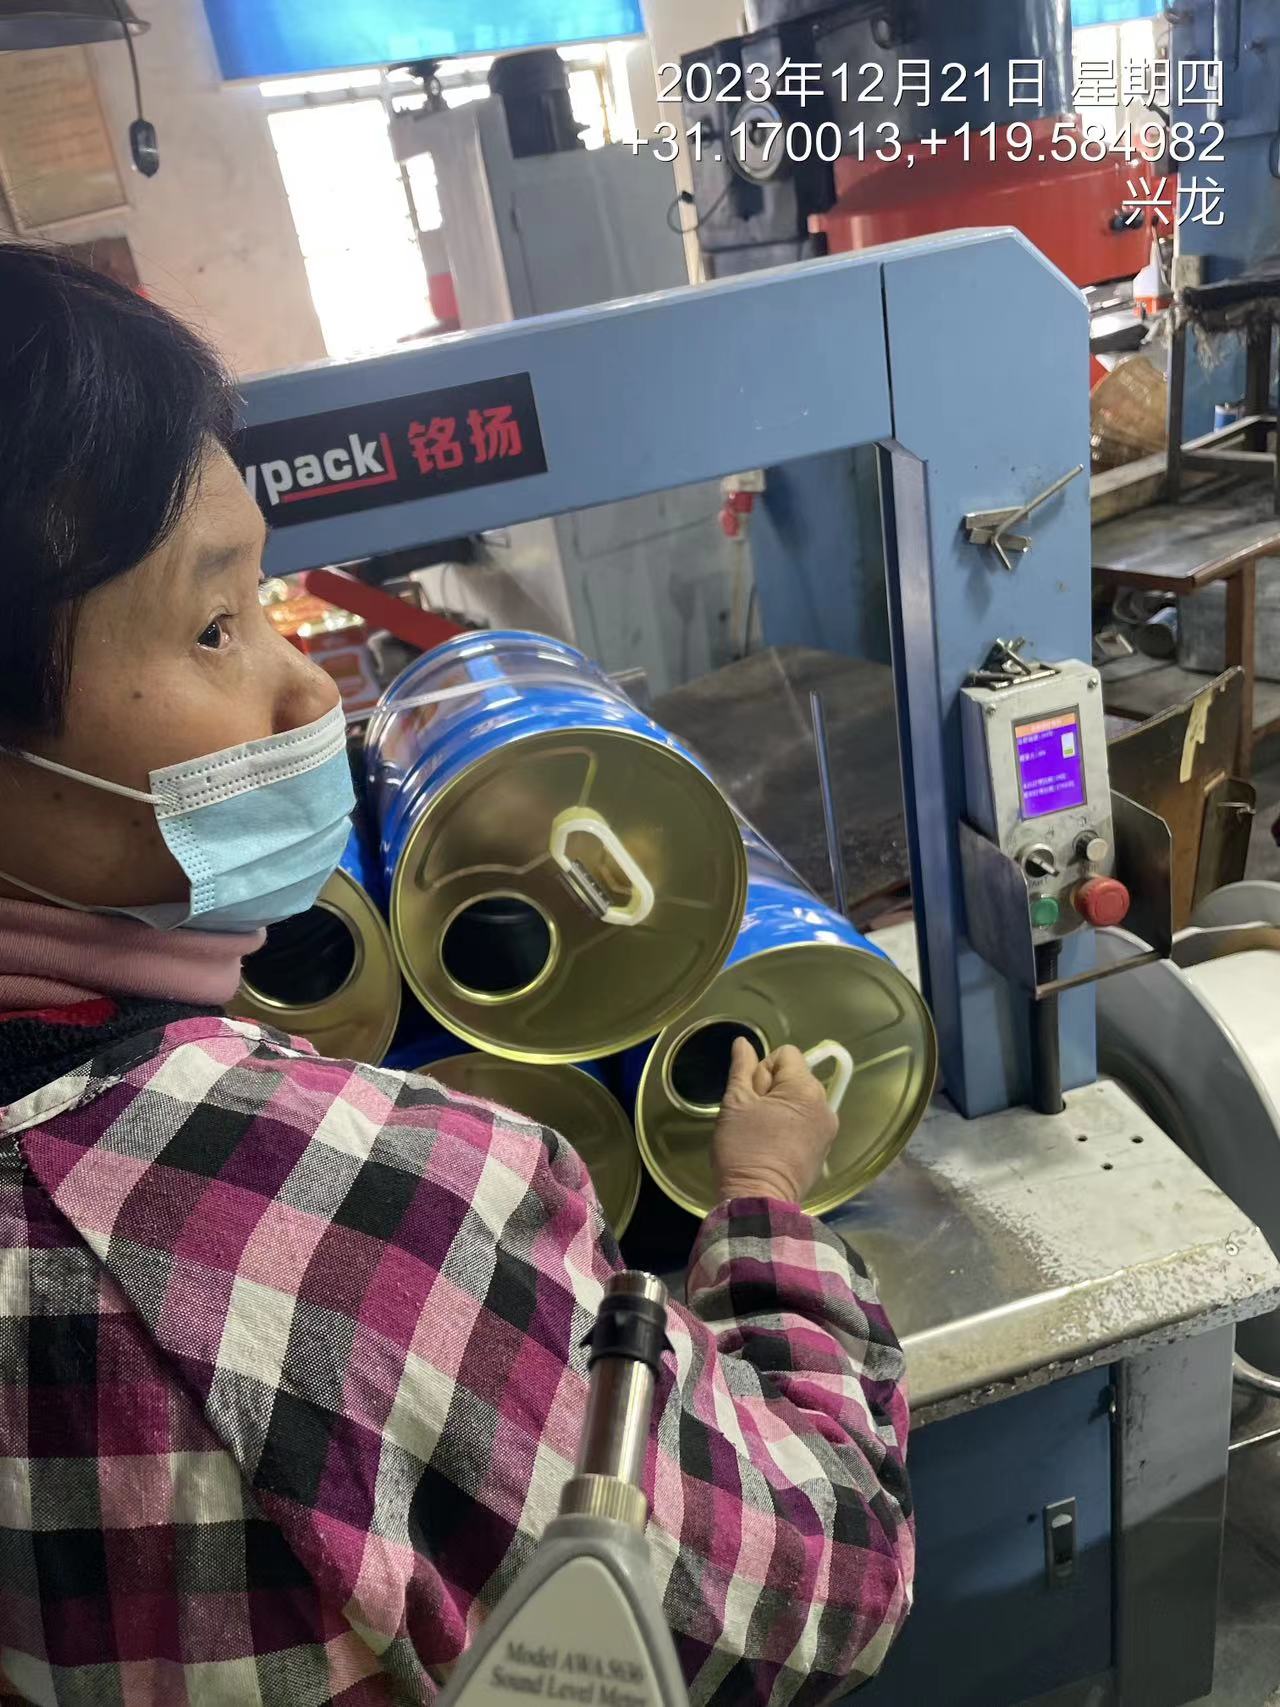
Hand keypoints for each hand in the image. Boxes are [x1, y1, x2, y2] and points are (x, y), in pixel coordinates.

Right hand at [711, 1037, 839, 1206]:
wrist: (759, 1202)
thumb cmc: (743, 1149)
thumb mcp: (735, 1104)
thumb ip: (741, 1068)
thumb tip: (743, 1042)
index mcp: (806, 1089)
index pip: (786, 1054)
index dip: (763, 1069)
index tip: (751, 1096)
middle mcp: (825, 1105)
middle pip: (795, 1076)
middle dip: (771, 1088)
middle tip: (752, 1116)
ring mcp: (827, 1129)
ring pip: (800, 1100)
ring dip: (781, 1107)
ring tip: (761, 1132)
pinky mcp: (824, 1149)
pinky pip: (806, 1122)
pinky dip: (790, 1126)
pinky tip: (773, 1145)